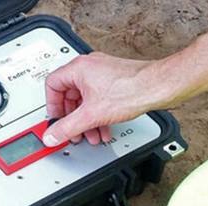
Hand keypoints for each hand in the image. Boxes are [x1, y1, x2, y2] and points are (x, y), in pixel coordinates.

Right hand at [43, 52, 166, 146]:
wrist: (156, 87)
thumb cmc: (130, 90)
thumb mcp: (91, 115)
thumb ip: (67, 127)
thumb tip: (51, 135)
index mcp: (78, 68)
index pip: (52, 85)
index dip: (52, 106)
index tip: (55, 120)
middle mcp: (89, 67)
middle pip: (69, 95)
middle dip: (72, 118)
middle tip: (73, 131)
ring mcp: (102, 73)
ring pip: (85, 100)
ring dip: (86, 120)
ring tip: (90, 135)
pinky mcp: (114, 81)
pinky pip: (98, 99)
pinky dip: (98, 115)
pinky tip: (104, 129)